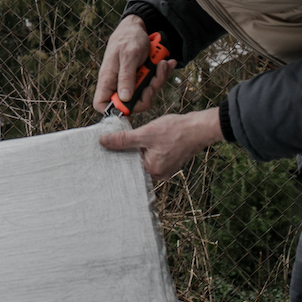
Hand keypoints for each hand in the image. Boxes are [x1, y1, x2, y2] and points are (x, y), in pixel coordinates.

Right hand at [93, 15, 176, 113]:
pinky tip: (166, 63)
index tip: (131, 104)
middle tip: (155, 77)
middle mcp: (118, 84)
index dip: (114, 110)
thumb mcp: (129, 56)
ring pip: (145, 95)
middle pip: (131, 103)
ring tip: (163, 64)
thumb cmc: (128, 38)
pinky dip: (162, 74)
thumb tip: (124, 99)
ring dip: (158, 80)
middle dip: (148, 92)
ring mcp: (130, 82)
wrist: (137, 27)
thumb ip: (126, 77)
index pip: (102, 104)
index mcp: (108, 79)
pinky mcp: (141, 78)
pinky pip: (153, 84)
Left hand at [99, 108, 221, 180]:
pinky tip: (144, 138)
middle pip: (135, 163)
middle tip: (113, 141)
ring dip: (137, 148)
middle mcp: (159, 173)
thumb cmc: (176, 131)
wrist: (199, 127)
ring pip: (143, 158)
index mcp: (152, 171)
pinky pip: (152, 155)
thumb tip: (103, 142)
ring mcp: (165, 167)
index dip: (116, 157)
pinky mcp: (169, 159)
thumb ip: (123, 140)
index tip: (104, 150)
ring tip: (131, 137)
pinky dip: (147, 147)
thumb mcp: (144, 134)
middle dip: (126, 152)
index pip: (127, 167)